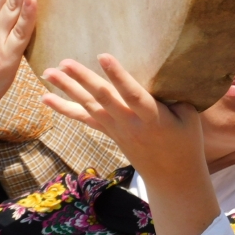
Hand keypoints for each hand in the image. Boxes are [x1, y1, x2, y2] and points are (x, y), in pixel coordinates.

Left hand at [42, 55, 219, 234]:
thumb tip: (166, 70)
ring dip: (67, 89)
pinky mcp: (109, 132)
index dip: (118, 76)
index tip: (104, 56)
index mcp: (152, 117)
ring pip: (89, 106)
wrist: (172, 177)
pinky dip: (64, 108)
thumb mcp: (189, 118)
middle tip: (65, 62)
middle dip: (83, 79)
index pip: (132, 94)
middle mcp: (129, 123)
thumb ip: (176, 95)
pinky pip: (84, 119)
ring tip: (48, 72)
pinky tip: (46, 98)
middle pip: (103, 99)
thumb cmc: (185, 142)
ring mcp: (116, 129)